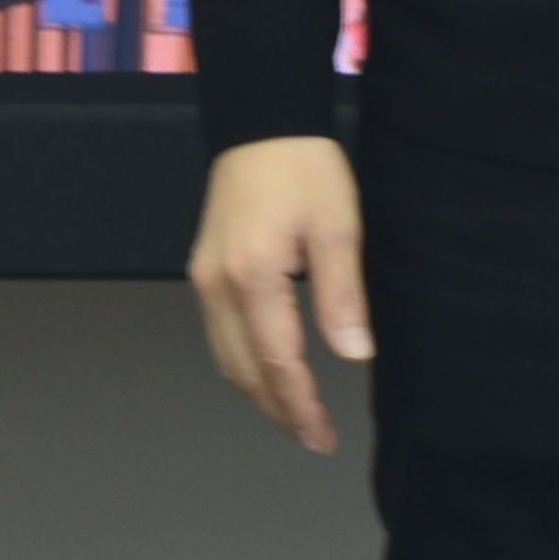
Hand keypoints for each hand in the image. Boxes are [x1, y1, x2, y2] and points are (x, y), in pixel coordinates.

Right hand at [186, 134, 370, 452]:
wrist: (262, 122)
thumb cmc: (305, 168)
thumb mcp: (338, 224)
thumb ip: (342, 293)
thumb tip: (355, 355)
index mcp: (252, 276)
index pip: (276, 361)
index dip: (300, 404)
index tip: (322, 436)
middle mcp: (217, 286)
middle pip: (244, 370)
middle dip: (278, 409)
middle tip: (314, 436)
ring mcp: (204, 279)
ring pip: (226, 358)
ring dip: (259, 391)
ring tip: (296, 414)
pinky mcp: (203, 271)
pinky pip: (221, 335)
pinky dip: (245, 363)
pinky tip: (271, 370)